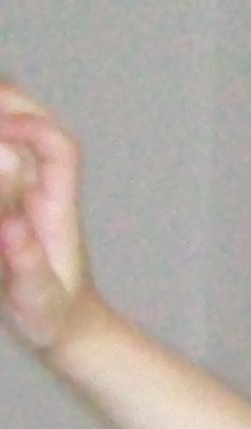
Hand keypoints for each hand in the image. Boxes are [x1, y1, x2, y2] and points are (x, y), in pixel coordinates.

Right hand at [0, 86, 97, 360]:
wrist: (65, 326)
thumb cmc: (54, 315)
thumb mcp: (39, 299)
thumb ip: (26, 265)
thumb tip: (11, 228)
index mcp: (58, 205)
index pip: (58, 148)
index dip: (30, 127)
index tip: (1, 132)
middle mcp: (45, 185)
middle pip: (36, 120)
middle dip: (7, 102)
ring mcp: (28, 185)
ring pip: (16, 129)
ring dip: (0, 112)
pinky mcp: (11, 194)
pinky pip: (8, 151)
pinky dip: (1, 132)